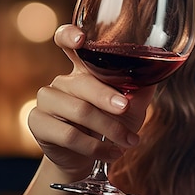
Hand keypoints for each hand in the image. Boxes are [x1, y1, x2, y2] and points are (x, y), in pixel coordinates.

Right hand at [28, 24, 153, 179]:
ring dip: (109, 128)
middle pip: (82, 84)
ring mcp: (46, 100)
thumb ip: (140, 89)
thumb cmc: (109, 125)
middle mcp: (61, 80)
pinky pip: (69, 135)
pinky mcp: (38, 122)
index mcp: (81, 68)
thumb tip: (157, 73)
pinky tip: (111, 153)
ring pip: (79, 111)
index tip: (81, 39)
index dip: (69, 35)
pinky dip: (95, 147)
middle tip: (126, 109)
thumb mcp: (129, 107)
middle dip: (107, 98)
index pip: (66, 41)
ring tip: (128, 142)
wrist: (84, 159)